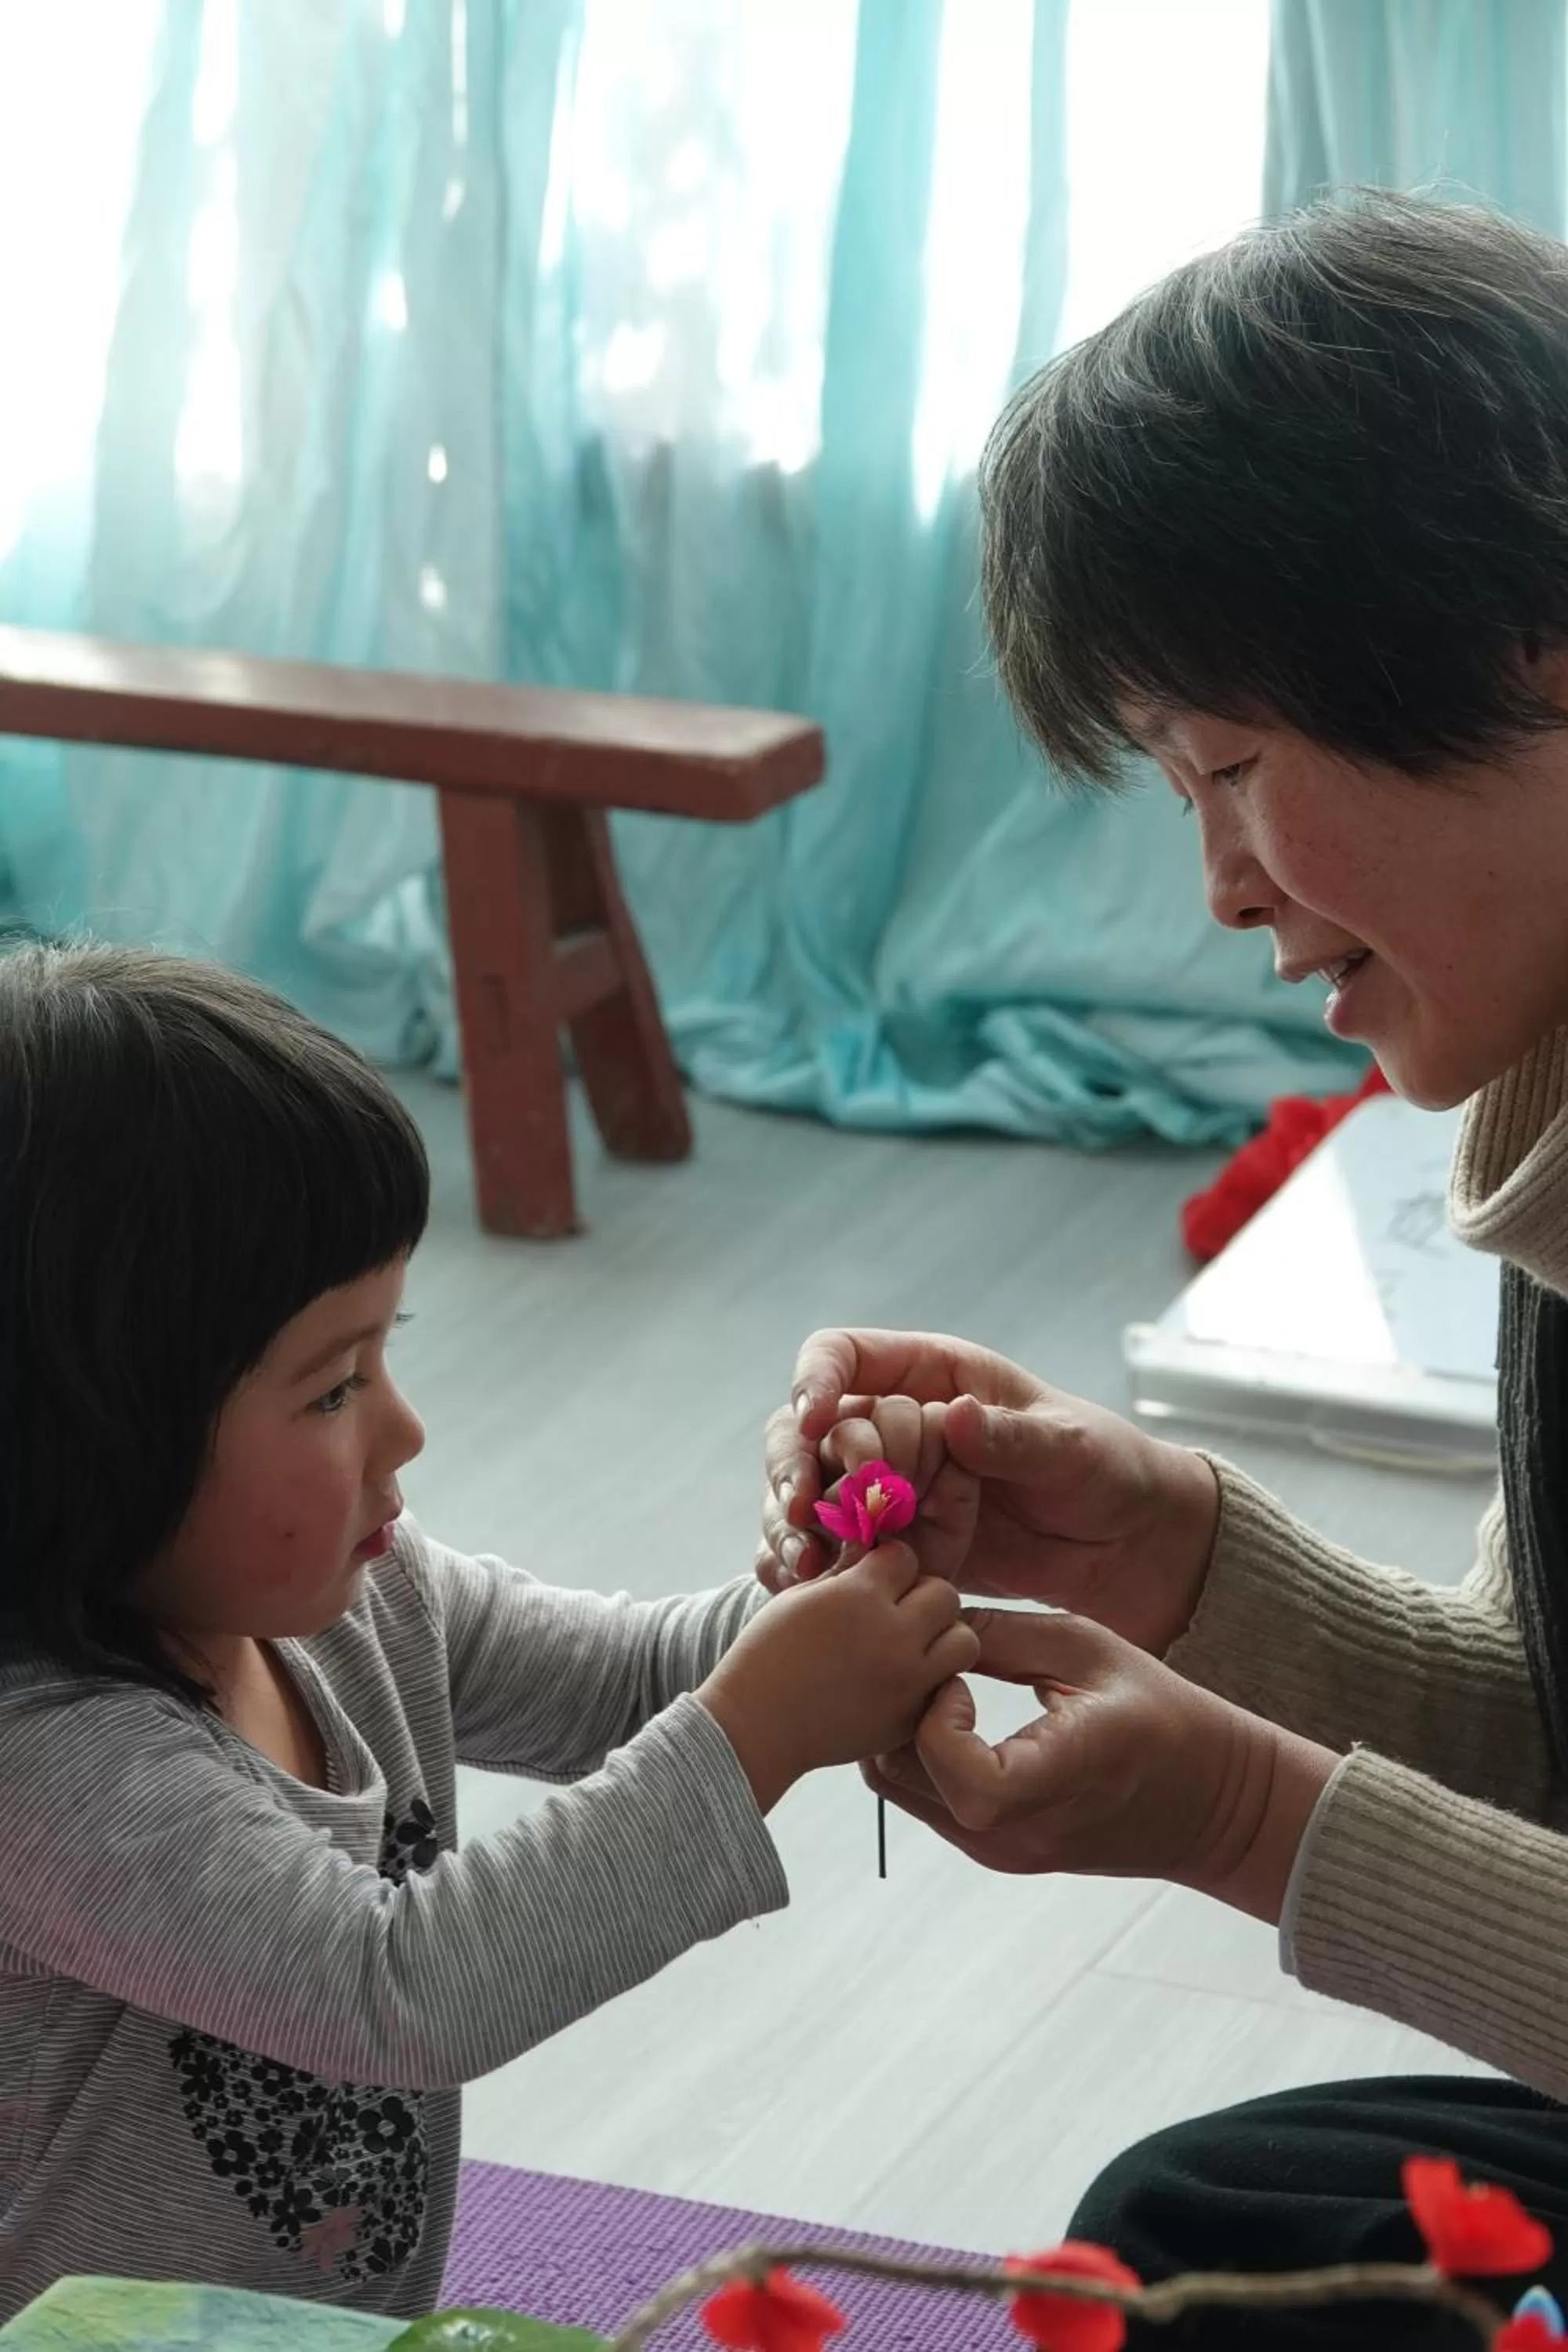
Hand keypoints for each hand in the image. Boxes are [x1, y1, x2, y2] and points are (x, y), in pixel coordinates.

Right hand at [699, 1545, 980, 1813]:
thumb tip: (878, 1552)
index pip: (906, 1557)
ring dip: (941, 1637)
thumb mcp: (801, 1596)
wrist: (756, 1726)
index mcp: (859, 1597)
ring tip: (910, 1646)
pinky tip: (899, 1679)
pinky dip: (931, 1678)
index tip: (874, 1579)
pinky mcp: (911, 1717)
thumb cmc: (768, 1655)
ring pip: (963, 1640)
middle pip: (945, 1594)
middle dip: (922, 1596)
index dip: (890, 1565)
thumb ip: (847, 1572)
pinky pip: (946, 1685)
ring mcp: (907, 1680)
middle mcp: (893, 1635)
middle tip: (896, 1612)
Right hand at [758, 1328, 1220, 1653]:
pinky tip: (804, 1589)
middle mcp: (895, 1428)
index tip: (815, 1418)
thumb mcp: (1072, 1449)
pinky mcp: (890, 1549)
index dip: (816, 1379)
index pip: (843, 1355)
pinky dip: (802, 1569)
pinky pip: (827, 1551)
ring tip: (805, 1562)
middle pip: (805, 1429)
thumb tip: (956, 1417)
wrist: (1131, 1550)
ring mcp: (888, 1492)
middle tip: (803, 1510)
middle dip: (792, 1465)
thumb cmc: (1108, 1471)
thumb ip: (1015, 1438)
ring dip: (789, 1523)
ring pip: (804, 1493)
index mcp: (932, 1378)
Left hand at [865, 1609, 1336, 1922]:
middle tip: (930, 1666)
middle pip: (899, 1776)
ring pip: (899, 1791)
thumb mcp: (1088, 1649)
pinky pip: (925, 1802)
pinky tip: (954, 1714)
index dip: (935, 1715)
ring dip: (903, 1732)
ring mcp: (1001, 1851)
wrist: (1211, 1802)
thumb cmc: (1160, 1712)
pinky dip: (921, 1755)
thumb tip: (927, 1616)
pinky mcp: (996, 1852)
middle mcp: (1016, 1832)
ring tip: (941, 1685)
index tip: (961, 1675)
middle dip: (899, 1710)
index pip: (952, 1768)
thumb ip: (1001, 1635)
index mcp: (1055, 1779)